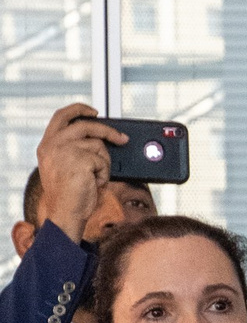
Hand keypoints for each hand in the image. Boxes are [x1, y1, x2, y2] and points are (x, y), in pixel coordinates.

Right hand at [33, 104, 121, 245]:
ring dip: (103, 163)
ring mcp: (66, 150)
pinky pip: (103, 161)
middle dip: (108, 131)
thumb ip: (75, 149)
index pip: (61, 116)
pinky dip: (104, 174)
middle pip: (86, 125)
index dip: (79, 109)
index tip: (94, 112)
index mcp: (47, 144)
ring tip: (93, 178)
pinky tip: (94, 184)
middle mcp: (53, 144)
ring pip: (99, 145)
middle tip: (123, 138)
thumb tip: (102, 139)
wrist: (66, 213)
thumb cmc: (69, 195)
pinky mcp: (81, 159)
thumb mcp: (66, 166)